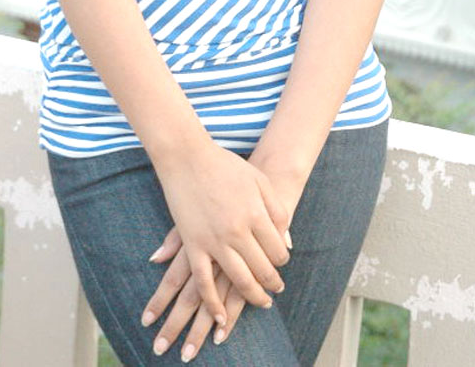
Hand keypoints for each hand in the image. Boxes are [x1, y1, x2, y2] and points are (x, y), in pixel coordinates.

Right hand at [154, 140, 291, 325]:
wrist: (187, 156)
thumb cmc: (225, 165)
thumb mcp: (258, 181)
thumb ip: (276, 210)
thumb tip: (287, 242)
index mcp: (256, 214)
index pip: (277, 250)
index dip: (282, 261)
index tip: (281, 264)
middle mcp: (238, 232)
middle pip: (262, 269)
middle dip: (272, 284)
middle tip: (276, 291)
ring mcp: (214, 240)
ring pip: (239, 281)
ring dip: (253, 297)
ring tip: (262, 303)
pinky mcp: (193, 245)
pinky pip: (204, 283)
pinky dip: (213, 304)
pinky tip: (222, 317)